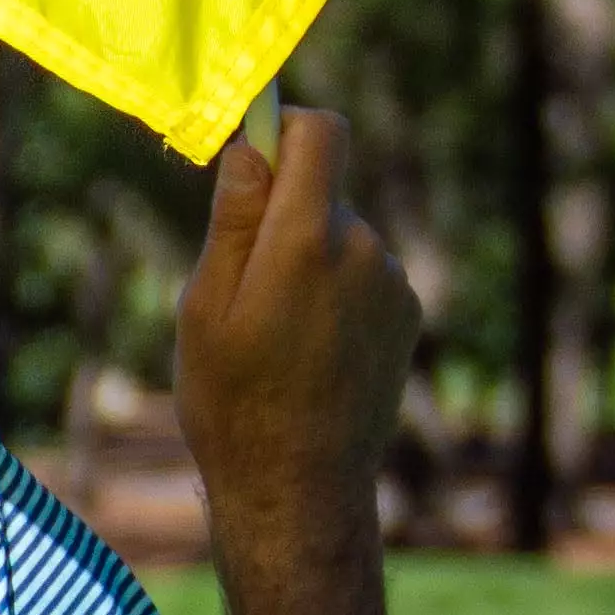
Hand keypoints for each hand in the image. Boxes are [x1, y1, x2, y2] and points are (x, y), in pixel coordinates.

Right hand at [174, 107, 420, 537]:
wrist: (299, 486)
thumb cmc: (232, 402)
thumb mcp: (205, 307)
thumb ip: (235, 218)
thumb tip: (251, 144)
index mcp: (306, 241)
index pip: (320, 132)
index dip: (284, 127)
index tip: (251, 154)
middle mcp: (363, 250)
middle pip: (323, 188)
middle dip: (282, 212)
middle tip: (240, 285)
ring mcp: (393, 282)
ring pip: (341, 235)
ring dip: (308, 258)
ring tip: (275, 334)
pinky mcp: (408, 313)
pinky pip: (363, 273)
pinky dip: (335, 291)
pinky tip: (309, 351)